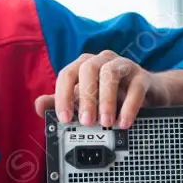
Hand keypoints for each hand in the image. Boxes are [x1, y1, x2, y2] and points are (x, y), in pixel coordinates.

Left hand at [34, 50, 169, 128]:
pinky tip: (124, 121)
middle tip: (86, 122)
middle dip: (85, 98)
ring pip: (110, 73)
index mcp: (83, 66)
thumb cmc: (108, 96)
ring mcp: (123, 65)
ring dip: (106, 100)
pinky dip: (129, 106)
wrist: (144, 95)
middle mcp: (101, 61)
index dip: (63, 96)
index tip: (64, 118)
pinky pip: (136, 87)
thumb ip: (59, 103)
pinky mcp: (142, 76)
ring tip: (106, 122)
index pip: (67, 74)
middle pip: (88, 70)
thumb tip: (38, 106)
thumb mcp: (82, 101)